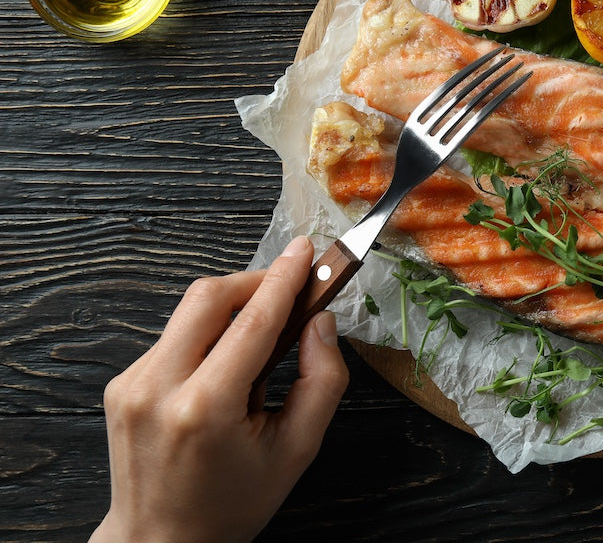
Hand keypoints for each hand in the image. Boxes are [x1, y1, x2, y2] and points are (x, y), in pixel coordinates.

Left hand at [91, 236, 348, 542]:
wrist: (159, 542)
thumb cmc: (232, 502)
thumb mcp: (297, 450)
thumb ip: (321, 380)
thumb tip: (321, 323)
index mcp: (205, 408)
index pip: (252, 321)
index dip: (284, 279)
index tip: (307, 250)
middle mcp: (158, 387)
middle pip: (209, 296)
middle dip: (256, 281)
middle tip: (292, 288)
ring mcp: (131, 383)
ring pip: (189, 311)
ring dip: (233, 308)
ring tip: (263, 338)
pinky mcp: (121, 383)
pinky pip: (174, 335)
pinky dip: (209, 334)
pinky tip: (228, 365)